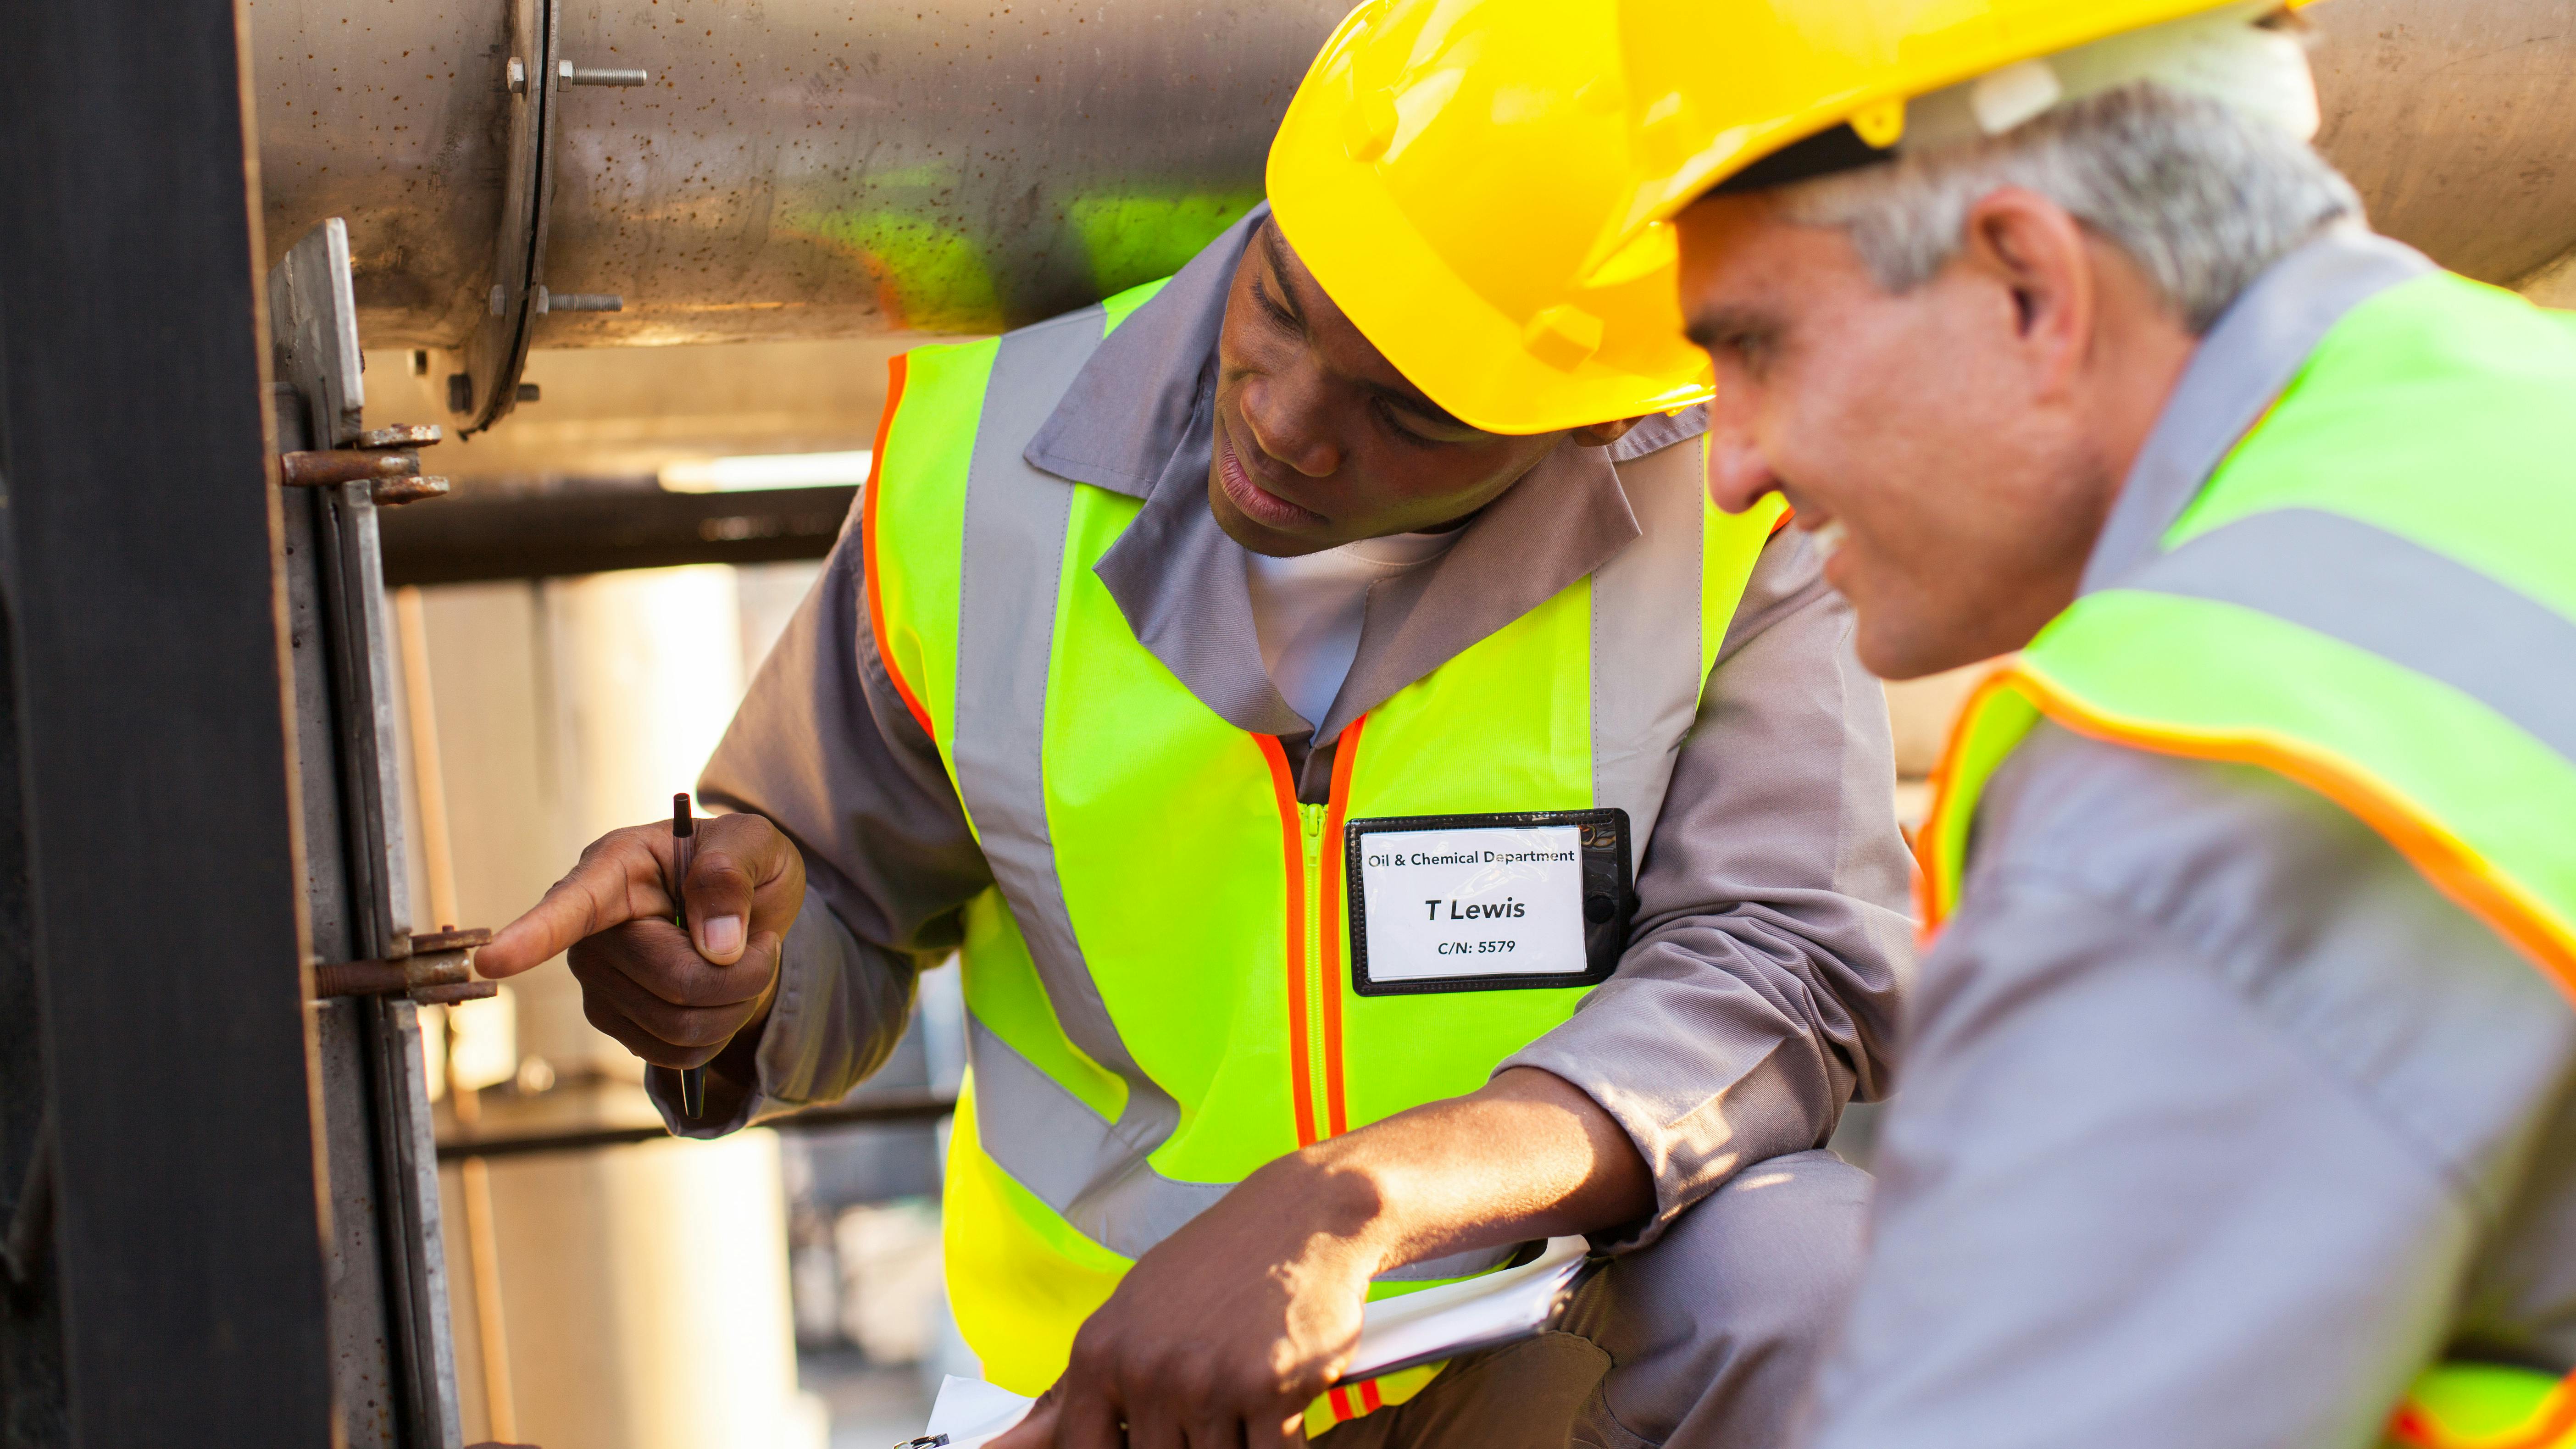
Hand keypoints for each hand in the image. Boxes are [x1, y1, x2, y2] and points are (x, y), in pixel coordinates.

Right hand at [475, 813, 803, 1078]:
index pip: (569, 907)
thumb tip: (717, 946)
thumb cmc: (743, 865)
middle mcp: (593, 930)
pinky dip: (721, 1032)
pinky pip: (677, 1054)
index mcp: (616, 868)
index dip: (532, 935)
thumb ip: (732, 875)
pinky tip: (720, 996)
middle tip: (764, 943)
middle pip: (672, 980)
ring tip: (743, 964)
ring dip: (736, 1003)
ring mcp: (599, 982)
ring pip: (679, 1024)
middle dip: (741, 974)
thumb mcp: (756, 843)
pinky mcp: (617, 1023)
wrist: (750, 913)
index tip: (491, 959)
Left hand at [989, 1153, 1383, 1448]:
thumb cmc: (1216, 1266)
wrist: (1304, 1214)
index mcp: (1099, 1352)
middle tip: (1212, 1392)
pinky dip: (1278, 1439)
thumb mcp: (1134, 1313)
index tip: (1156, 1433)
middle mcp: (1145, 1369)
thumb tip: (1005, 1447)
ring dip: (1234, 1439)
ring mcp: (1206, 1381)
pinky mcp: (1269, 1388)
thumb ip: (1081, 1387)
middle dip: (1188, 1441)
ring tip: (1245, 1392)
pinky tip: (1279, 1398)